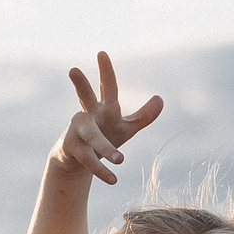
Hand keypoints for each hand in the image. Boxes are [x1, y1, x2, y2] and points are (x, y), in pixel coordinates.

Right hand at [50, 51, 163, 184]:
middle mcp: (87, 115)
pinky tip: (113, 179)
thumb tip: (160, 99)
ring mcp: (77, 133)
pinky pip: (89, 161)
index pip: (106, 87)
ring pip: (92, 138)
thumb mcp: (126, 128)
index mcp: (102, 107)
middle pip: (84, 98)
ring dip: (106, 149)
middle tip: (72, 69)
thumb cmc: (104, 137)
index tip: (101, 53)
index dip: (105, 71)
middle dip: (80, 84)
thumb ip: (144, 116)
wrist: (76, 160)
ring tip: (120, 161)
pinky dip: (102, 170)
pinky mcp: (73, 150)